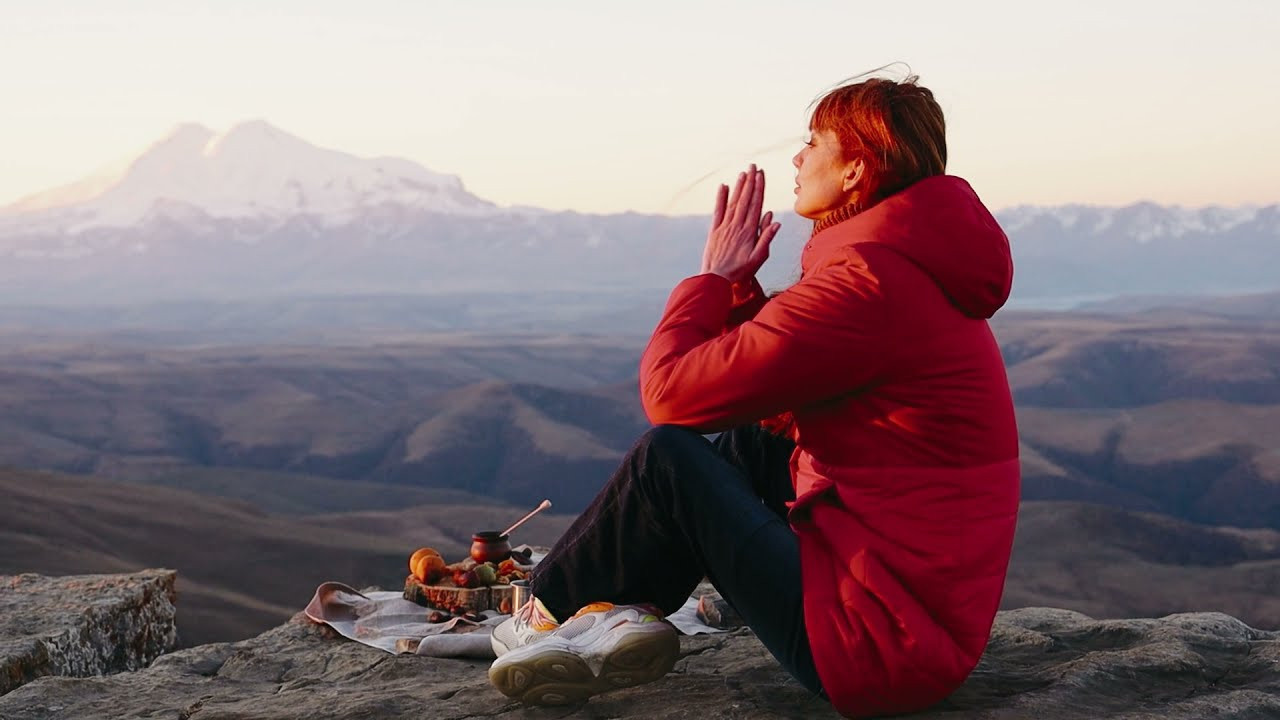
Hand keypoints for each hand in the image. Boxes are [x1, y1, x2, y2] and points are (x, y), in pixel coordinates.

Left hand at [700, 164, 780, 284]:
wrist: (716, 279)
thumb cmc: (740, 272)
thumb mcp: (758, 259)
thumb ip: (766, 239)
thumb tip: (776, 221)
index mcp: (749, 232)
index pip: (756, 205)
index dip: (759, 189)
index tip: (761, 175)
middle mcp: (737, 226)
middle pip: (745, 200)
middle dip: (750, 182)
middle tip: (753, 166)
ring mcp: (724, 227)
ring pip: (733, 203)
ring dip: (738, 187)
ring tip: (743, 173)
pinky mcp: (714, 231)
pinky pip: (718, 211)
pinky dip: (720, 198)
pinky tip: (724, 186)